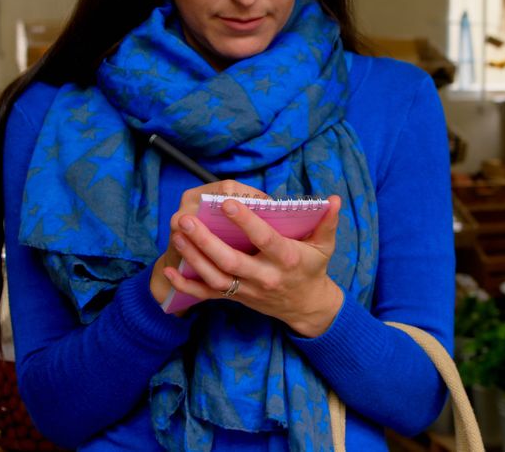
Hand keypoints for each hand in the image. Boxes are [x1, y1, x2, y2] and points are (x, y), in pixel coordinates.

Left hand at [162, 192, 343, 336]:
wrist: (306, 306)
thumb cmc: (313, 268)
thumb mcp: (325, 245)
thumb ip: (327, 221)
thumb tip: (334, 199)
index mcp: (286, 259)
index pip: (264, 239)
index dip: (246, 222)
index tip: (228, 202)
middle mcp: (265, 277)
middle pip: (231, 261)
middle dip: (206, 241)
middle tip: (187, 218)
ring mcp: (247, 290)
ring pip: (215, 277)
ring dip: (193, 257)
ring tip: (178, 233)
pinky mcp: (235, 298)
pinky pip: (207, 295)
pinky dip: (186, 286)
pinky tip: (170, 269)